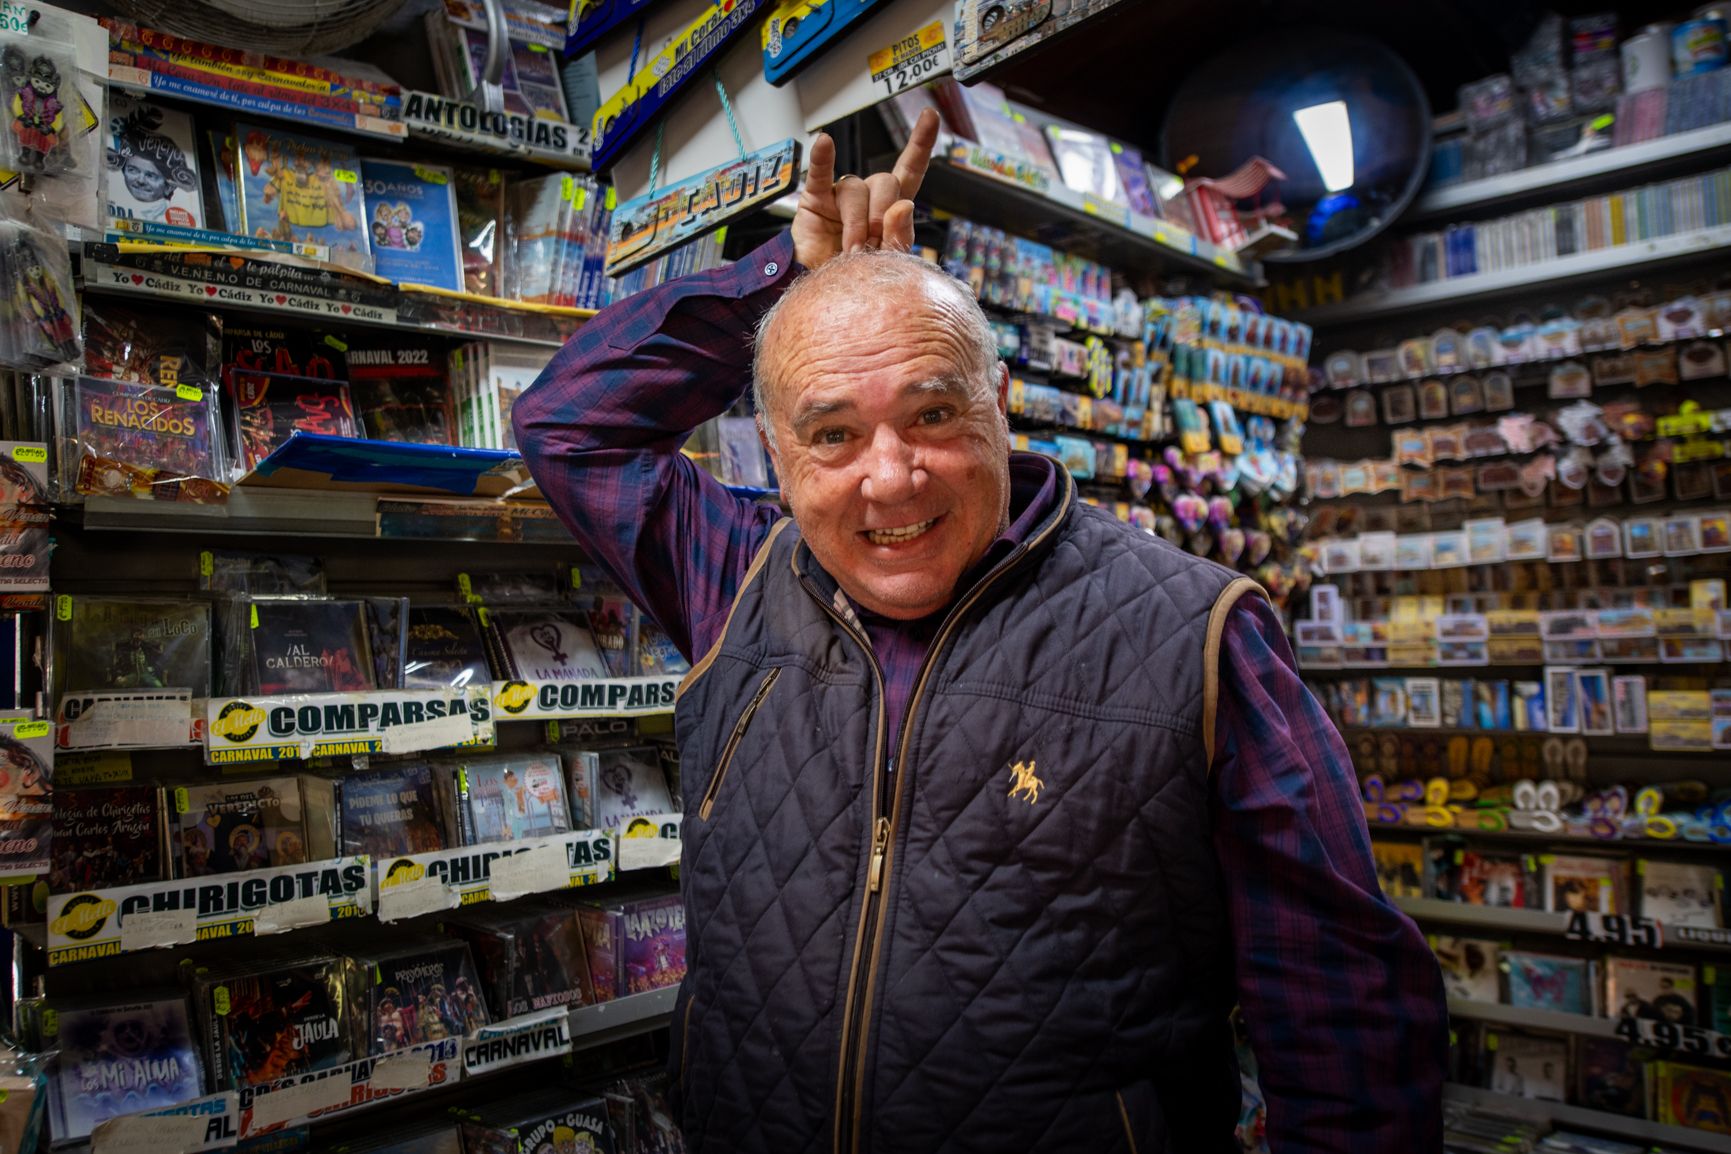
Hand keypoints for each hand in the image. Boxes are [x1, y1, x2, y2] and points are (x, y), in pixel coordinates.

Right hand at [792, 107, 938, 270]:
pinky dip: (823, 158)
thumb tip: (903, 205)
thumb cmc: (856, 279)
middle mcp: (868, 196)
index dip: (921, 144)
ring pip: (857, 189)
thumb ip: (899, 237)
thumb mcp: (887, 262)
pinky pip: (820, 173)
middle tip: (871, 246)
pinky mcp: (816, 199)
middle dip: (882, 215)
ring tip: (850, 252)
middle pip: (886, 182)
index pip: (910, 170)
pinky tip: (824, 143)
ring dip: (856, 222)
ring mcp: (841, 196)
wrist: (823, 296)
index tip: (930, 116)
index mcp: (890, 208)